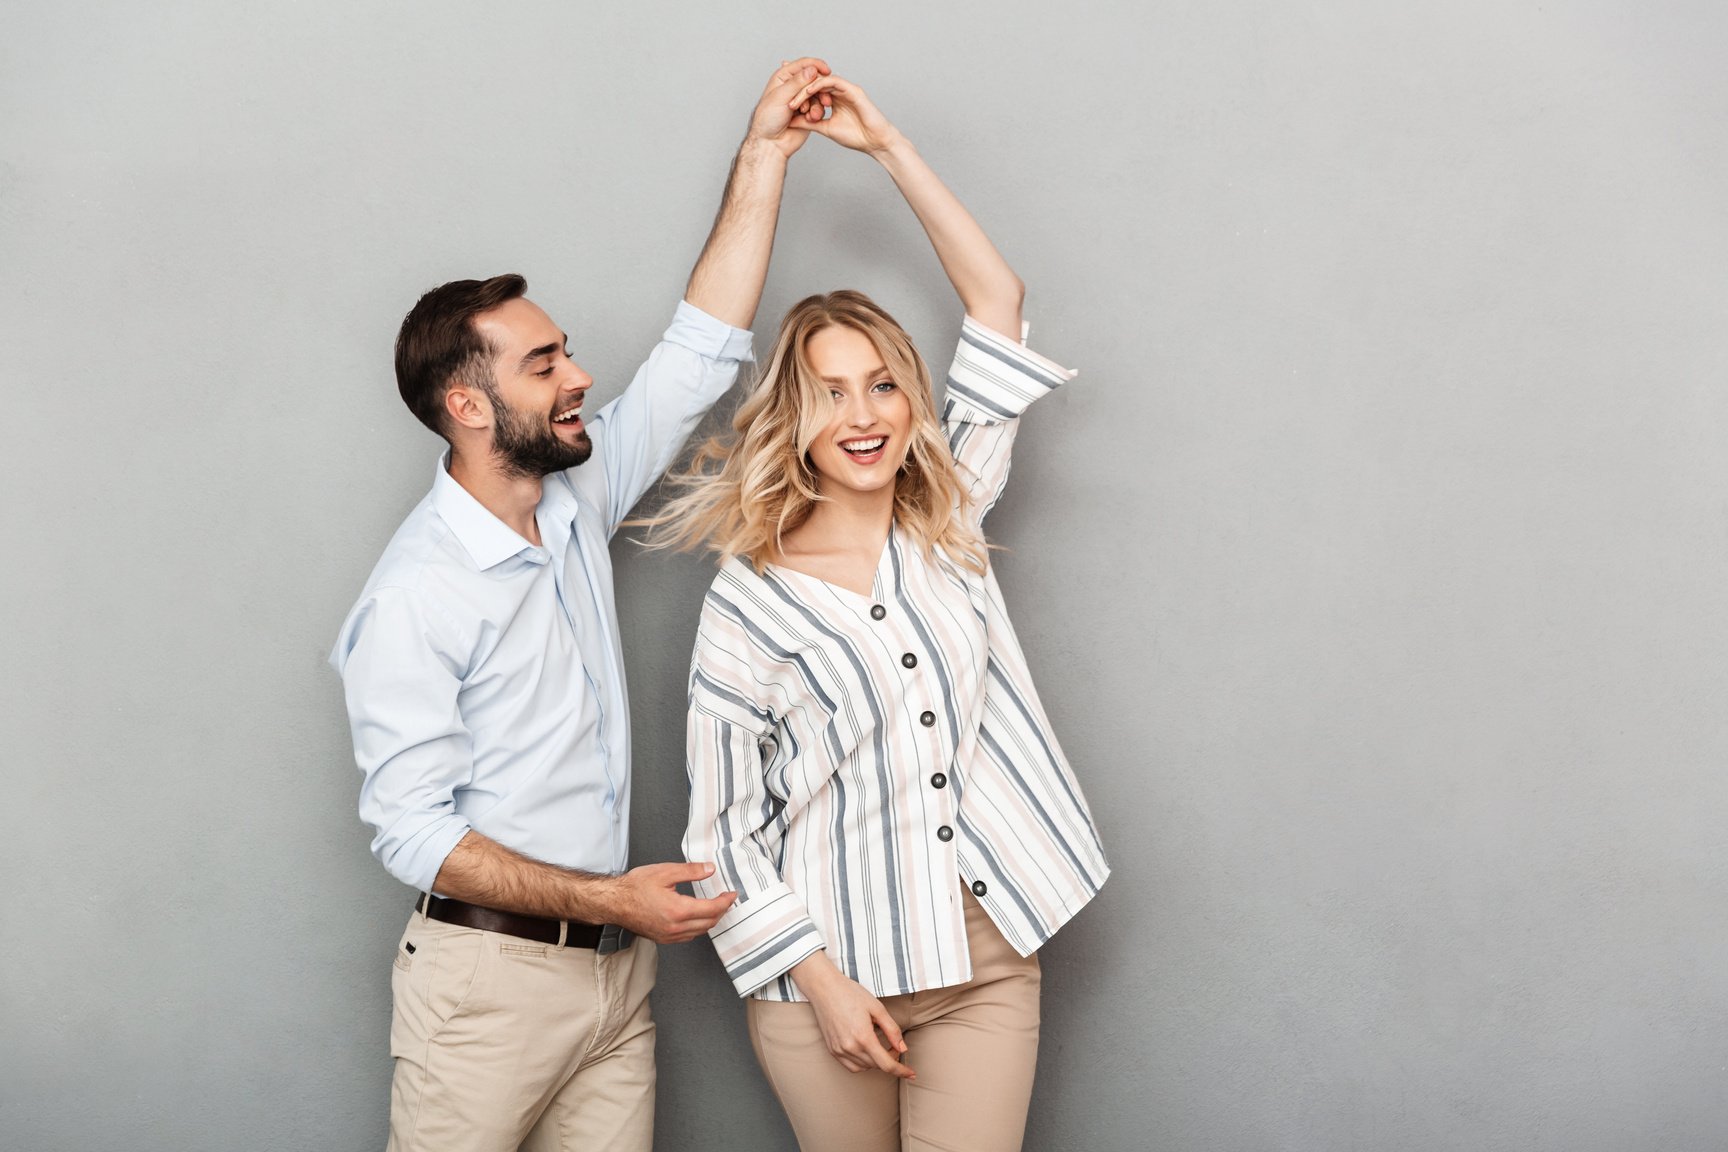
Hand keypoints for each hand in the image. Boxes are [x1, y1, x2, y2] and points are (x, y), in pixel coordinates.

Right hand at [604, 861, 736, 943]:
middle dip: (721, 911)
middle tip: (726, 899)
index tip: (731, 894)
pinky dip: (698, 928)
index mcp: (678, 910)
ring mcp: (669, 935)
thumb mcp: (665, 872)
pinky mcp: (663, 939)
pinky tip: (697, 918)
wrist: (614, 902)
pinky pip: (688, 937)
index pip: (712, 909)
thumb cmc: (634, 887)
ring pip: (699, 932)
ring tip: (715, 907)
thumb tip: (709, 869)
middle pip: (709, 923)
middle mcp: (675, 927)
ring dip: (711, 920)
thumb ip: (691, 871)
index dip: (725, 901)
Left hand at [746, 57, 833, 158]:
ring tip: (811, 114)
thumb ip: (797, 83)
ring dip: (817, 104)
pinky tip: (810, 119)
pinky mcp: (807, 111)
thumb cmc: (768, 119)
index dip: (816, 65)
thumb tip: (811, 69)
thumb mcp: (781, 97)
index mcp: (783, 77)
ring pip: (817, 94)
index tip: (827, 70)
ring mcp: (801, 99)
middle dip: (819, 90)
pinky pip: (818, 107)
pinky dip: (817, 112)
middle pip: (813, 80)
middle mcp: (793, 86)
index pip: (802, 65)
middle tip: (824, 99)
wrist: (771, 142)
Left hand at [787, 74, 903, 156]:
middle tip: (785, 99)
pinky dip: (819, 85)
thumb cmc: (855, 137)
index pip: (811, 90)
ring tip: (793, 101)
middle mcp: (837, 92)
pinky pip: (832, 81)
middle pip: (814, 83)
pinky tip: (808, 92)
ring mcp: (845, 89)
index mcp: (832, 100)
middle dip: (798, 87)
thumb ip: (809, 122)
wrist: (873, 143)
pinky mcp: (852, 90)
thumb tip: (792, 120)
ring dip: (805, 89)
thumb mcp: (824, 129)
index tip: (781, 98)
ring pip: (821, 80)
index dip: (796, 91)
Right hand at [792, 952, 913, 1078]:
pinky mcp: (832, 1049)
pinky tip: (866, 1051)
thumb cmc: (851, 994)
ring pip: (864, 1067)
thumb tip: (903, 1048)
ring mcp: (839, 1050)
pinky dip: (862, 1063)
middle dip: (890, 1059)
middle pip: (877, 1066)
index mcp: (863, 1037)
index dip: (901, 1071)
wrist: (824, 988)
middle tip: (894, 1045)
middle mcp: (850, 1047)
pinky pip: (851, 1066)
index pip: (886, 1064)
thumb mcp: (877, 1008)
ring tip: (879, 1045)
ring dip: (876, 1062)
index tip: (912, 1074)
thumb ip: (892, 1030)